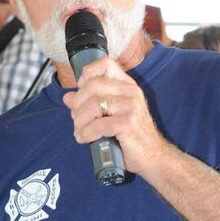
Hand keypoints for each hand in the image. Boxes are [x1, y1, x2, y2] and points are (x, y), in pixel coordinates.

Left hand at [62, 56, 162, 179]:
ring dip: (80, 122)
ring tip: (80, 132)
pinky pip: (98, 125)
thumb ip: (89, 103)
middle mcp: (130, 92)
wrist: (152, 156)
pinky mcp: (128, 123)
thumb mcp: (110, 115)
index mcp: (126, 85)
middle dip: (77, 104)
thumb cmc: (130, 135)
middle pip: (92, 86)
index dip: (87, 73)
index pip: (105, 64)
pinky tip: (85, 139)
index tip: (81, 90)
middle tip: (77, 119)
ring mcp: (131, 106)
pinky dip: (86, 133)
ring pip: (93, 106)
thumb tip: (67, 97)